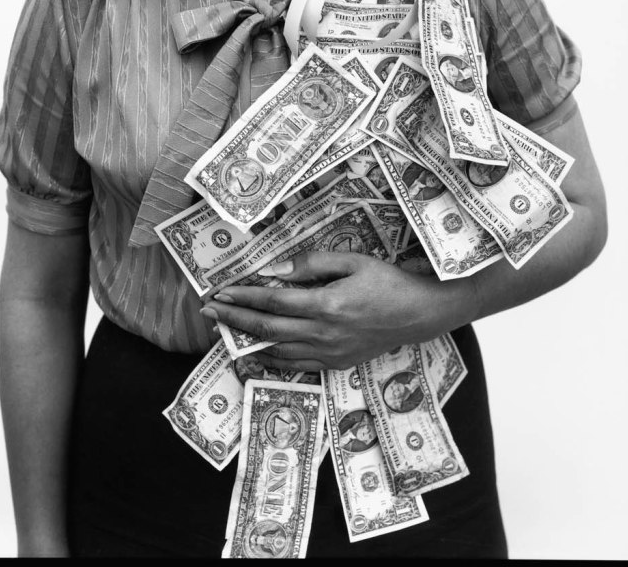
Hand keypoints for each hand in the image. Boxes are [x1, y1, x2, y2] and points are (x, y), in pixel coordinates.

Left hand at [201, 252, 474, 371]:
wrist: (420, 314)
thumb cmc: (387, 281)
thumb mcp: (352, 261)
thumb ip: (311, 265)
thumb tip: (274, 271)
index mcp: (327, 305)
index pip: (272, 302)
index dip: (242, 297)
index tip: (219, 292)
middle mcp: (324, 334)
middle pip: (267, 328)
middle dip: (233, 320)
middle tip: (207, 312)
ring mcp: (329, 354)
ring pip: (276, 351)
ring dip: (246, 341)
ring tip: (223, 331)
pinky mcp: (336, 364)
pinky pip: (295, 365)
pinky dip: (270, 360)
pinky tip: (255, 353)